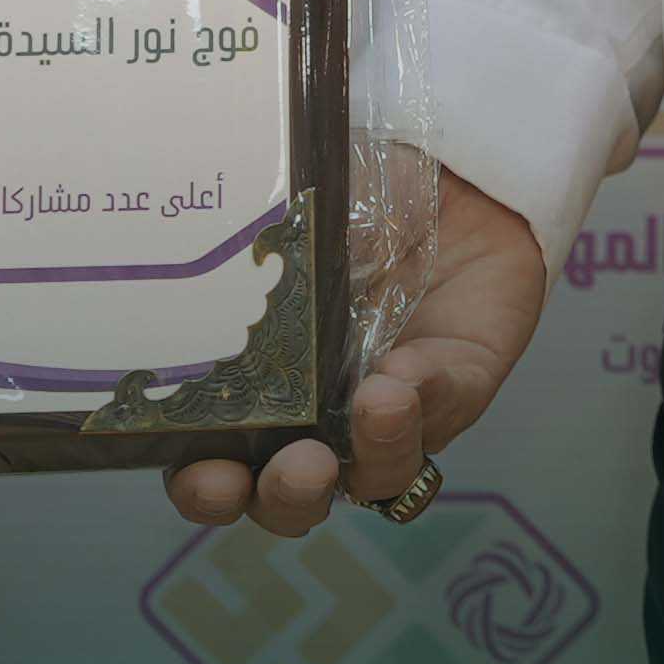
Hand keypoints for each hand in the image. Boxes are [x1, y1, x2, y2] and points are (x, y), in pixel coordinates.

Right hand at [162, 165, 545, 537]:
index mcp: (256, 388)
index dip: (205, 488)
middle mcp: (318, 418)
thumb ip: (249, 251)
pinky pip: (445, 413)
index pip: (215, 467)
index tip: (204, 474)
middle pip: (293, 499)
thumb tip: (219, 264)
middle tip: (297, 469)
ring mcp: (389, 412)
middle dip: (287, 498)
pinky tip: (407, 368)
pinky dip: (426, 398)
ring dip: (372, 457)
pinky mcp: (459, 388)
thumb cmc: (342, 197)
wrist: (439, 165)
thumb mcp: (283, 220)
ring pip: (378, 478)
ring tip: (373, 406)